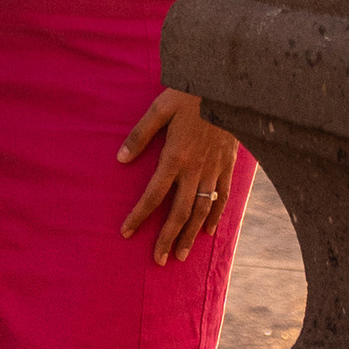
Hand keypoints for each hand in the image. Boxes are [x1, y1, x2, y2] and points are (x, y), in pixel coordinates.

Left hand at [119, 87, 240, 264]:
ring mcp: (213, 171)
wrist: (228, 89)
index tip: (126, 232)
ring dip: (189, 235)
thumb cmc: (190, 94)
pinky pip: (222, 198)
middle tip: (158, 260)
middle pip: (178, 212)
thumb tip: (121, 158)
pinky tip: (207, 232)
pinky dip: (215, 217)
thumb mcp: (160, 108)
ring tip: (180, 255)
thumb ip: (140, 134)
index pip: (153, 195)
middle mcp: (194, 170)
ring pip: (201, 211)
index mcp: (174, 156)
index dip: (139, 216)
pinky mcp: (227, 167)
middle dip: (166, 237)